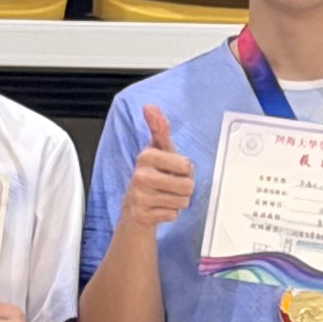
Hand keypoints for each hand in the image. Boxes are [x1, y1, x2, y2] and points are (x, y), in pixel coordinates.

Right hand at [123, 107, 195, 235]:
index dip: (185, 170)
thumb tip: (149, 106)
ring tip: (164, 197)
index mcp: (146, 156)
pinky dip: (170, 214)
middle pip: (188, 185)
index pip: (187, 165)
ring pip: (182, 201)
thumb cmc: (152, 177)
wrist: (134, 210)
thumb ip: (159, 128)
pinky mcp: (142, 215)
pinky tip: (159, 209)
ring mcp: (140, 196)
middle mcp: (140, 175)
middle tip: (169, 186)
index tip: (172, 170)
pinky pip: (173, 215)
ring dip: (178, 201)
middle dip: (184, 188)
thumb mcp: (158, 151)